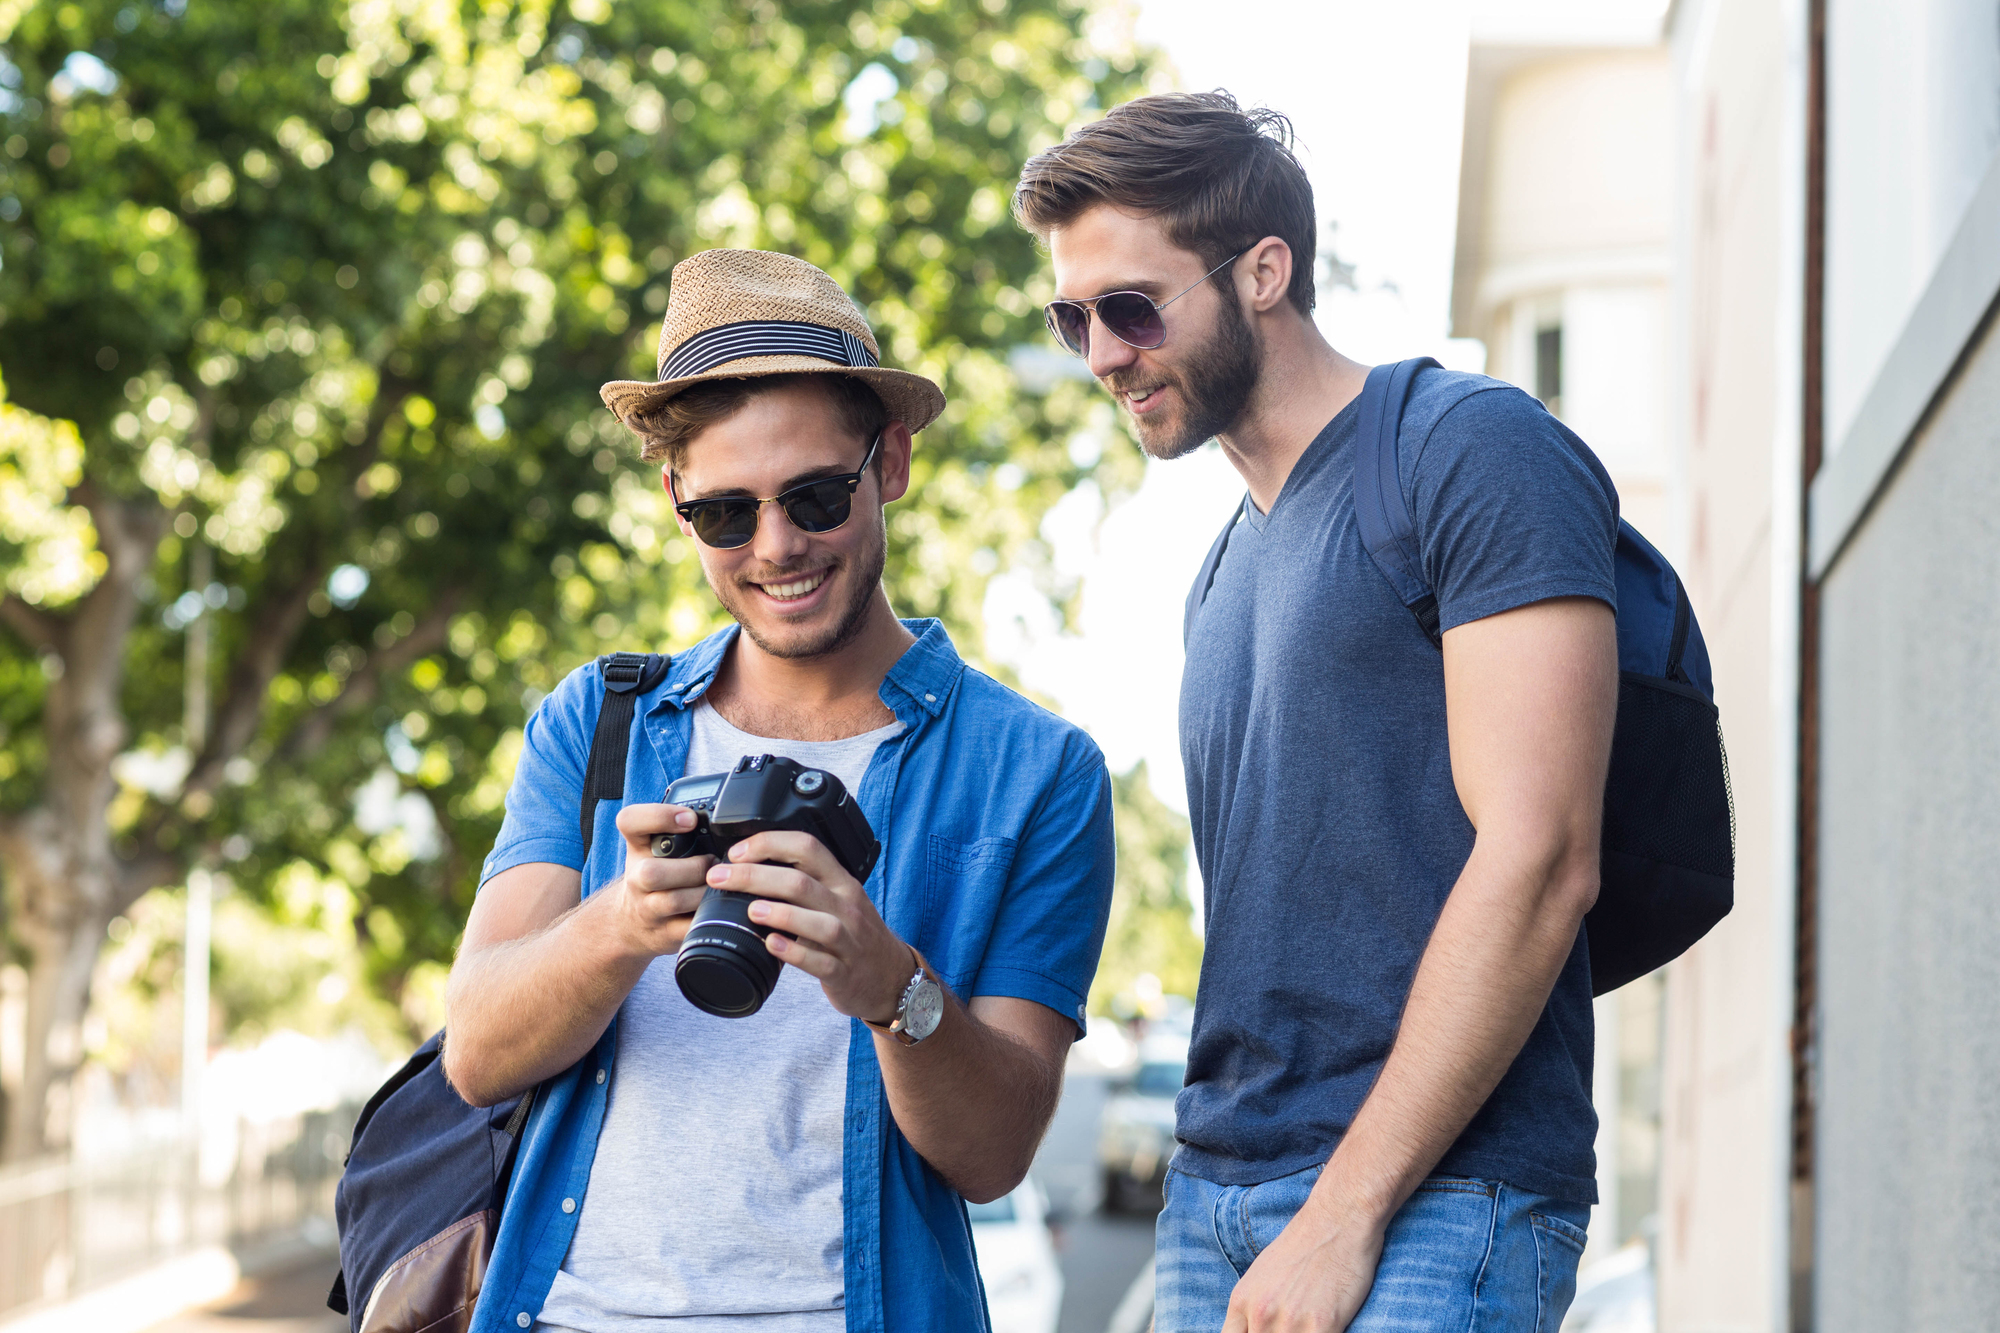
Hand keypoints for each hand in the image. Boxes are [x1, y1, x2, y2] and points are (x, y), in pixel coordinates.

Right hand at [605, 803, 713, 956]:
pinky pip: (688, 929)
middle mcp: (637, 878)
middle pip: (651, 872)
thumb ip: (682, 829)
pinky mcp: (664, 934)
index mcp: (638, 847)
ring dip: (703, 893)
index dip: (659, 817)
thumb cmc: (656, 877)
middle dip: (692, 868)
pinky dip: (708, 918)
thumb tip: (727, 813)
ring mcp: (648, 908)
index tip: (690, 819)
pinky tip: (720, 908)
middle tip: (714, 863)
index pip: (630, 821)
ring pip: (672, 901)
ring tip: (721, 886)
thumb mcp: (658, 847)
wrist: (630, 923)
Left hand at [706, 831, 910, 1023]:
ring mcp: (849, 941)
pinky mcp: (843, 973)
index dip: (769, 844)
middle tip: (719, 877)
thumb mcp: (838, 899)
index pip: (808, 848)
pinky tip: (772, 946)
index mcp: (841, 882)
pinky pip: (820, 963)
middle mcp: (847, 906)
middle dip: (755, 876)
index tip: (736, 852)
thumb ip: (805, 883)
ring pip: (818, 922)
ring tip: (751, 910)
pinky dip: (794, 953)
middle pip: (802, 883)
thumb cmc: (854, 935)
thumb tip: (749, 867)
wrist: (890, 978)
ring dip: (781, 914)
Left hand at [1222, 1192, 1385, 1332]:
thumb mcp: (1262, 1276)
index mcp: (1242, 1303)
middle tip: (1290, 1332)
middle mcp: (1260, 1314)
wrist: (1337, 1219)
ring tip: (1306, 1330)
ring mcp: (1289, 1321)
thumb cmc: (1303, 1246)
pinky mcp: (1322, 1325)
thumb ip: (1252, 1310)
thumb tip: (1250, 1330)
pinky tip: (1325, 1331)